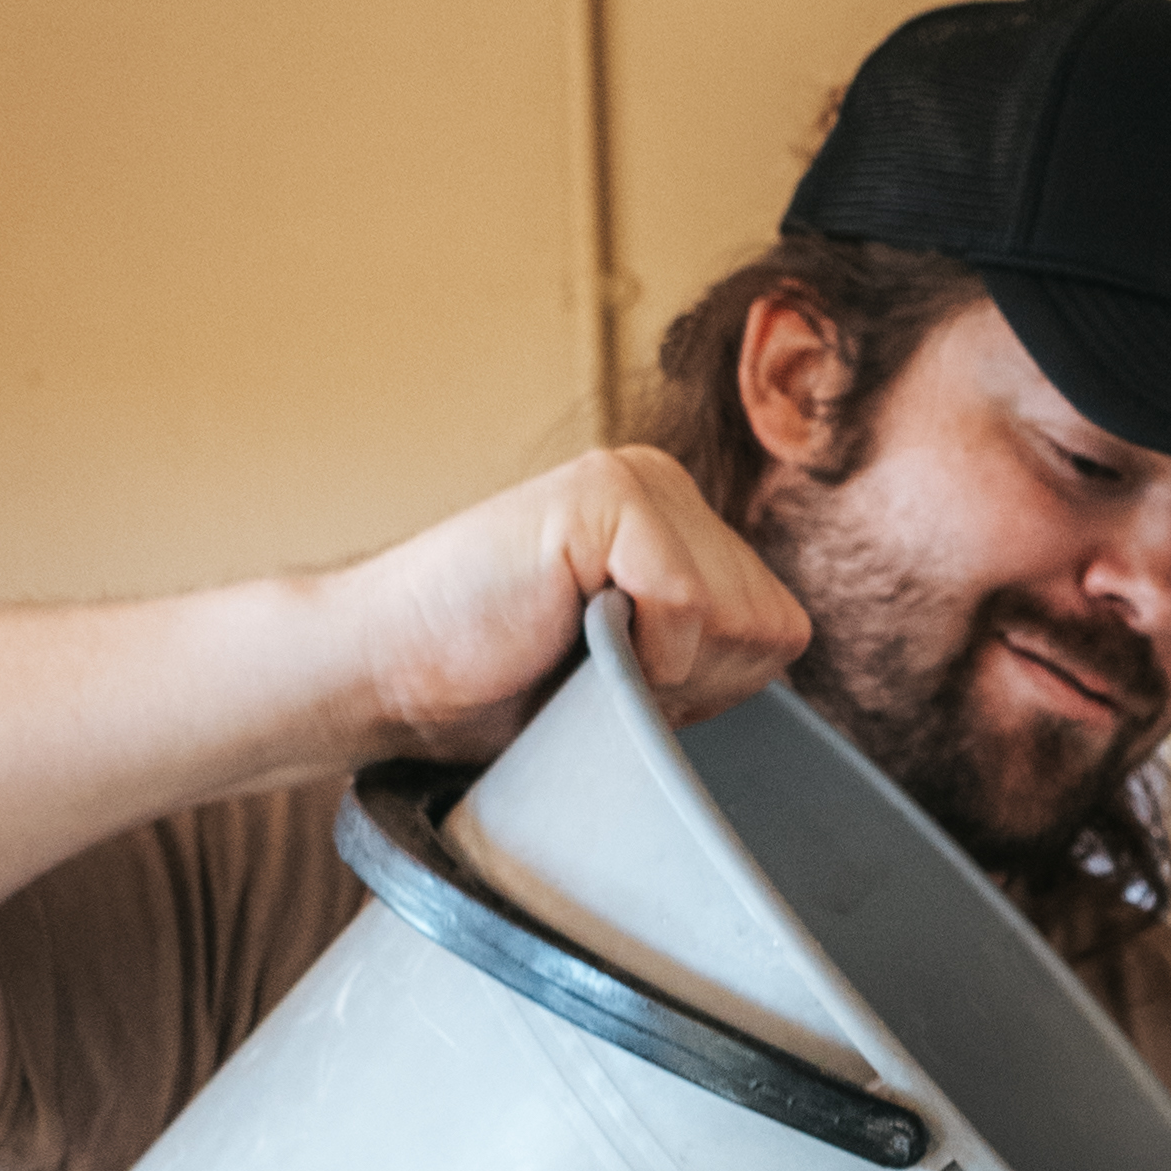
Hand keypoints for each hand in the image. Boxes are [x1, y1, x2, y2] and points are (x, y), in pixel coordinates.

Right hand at [339, 445, 812, 755]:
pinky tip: (563, 632)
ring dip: (663, 669)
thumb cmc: (493, 687)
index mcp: (682, 523)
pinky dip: (639, 650)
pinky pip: (690, 605)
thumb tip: (790, 655)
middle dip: (693, 684)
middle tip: (590, 672)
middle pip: (770, 627)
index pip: (779, 630)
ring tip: (571, 649)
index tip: (622, 686)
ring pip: (738, 618)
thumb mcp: (634, 672)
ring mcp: (637, 480)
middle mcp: (667, 486)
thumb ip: (708, 651)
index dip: (711, 690)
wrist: (381, 674)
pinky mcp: (603, 493)